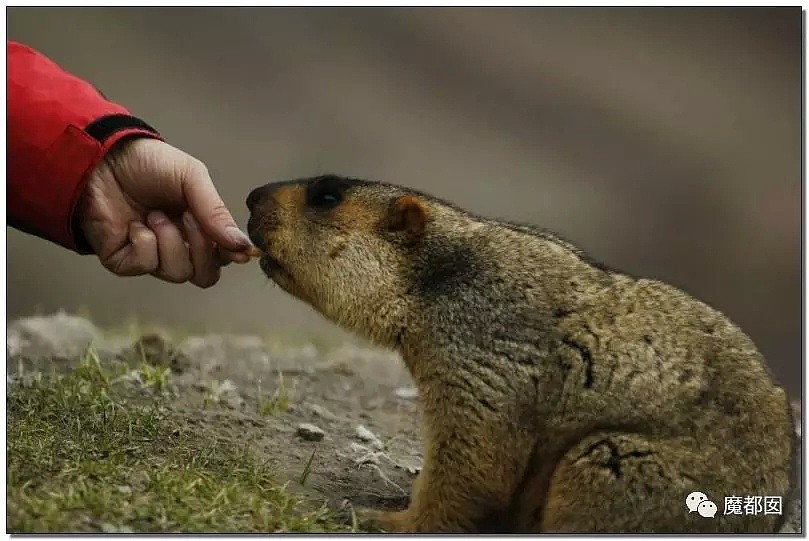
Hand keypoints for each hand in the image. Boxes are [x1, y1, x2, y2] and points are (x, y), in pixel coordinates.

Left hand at [76, 137, 253, 287]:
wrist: (102, 158)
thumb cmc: (148, 164)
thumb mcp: (192, 178)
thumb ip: (216, 212)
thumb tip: (242, 246)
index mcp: (200, 227)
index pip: (224, 257)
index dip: (231, 254)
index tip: (235, 248)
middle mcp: (179, 246)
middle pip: (206, 275)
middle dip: (201, 249)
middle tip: (187, 218)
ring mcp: (152, 256)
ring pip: (178, 273)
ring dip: (169, 240)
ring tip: (153, 215)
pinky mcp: (125, 261)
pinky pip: (147, 265)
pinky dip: (144, 243)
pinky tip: (134, 225)